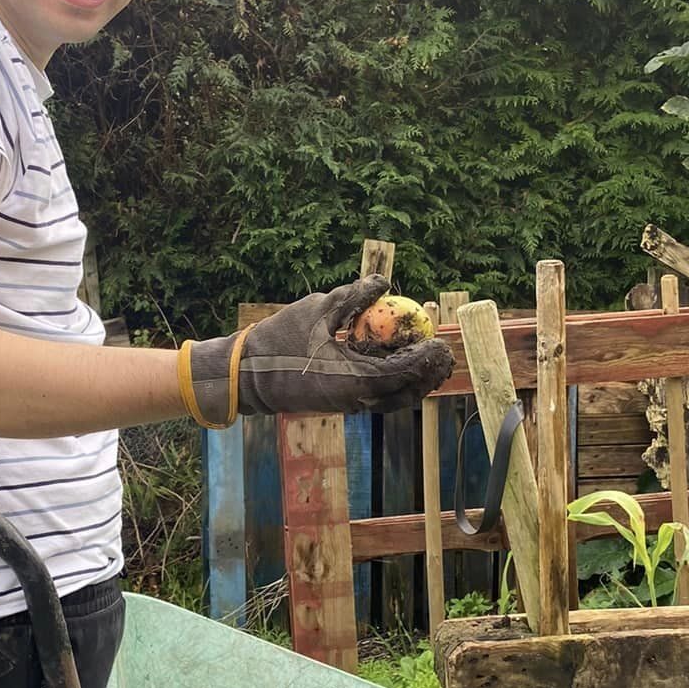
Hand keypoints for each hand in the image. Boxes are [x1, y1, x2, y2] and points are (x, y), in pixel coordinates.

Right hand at [184, 275, 454, 423]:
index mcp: (354, 379)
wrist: (246, 376)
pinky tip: (397, 363)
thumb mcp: (317, 310)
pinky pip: (378, 397)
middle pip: (406, 391)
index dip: (424, 355)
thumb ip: (353, 297)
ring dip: (414, 381)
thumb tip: (382, 282)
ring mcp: (349, 405)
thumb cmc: (278, 340)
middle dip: (428, 374)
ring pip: (394, 399)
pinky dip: (394, 383)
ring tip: (428, 361)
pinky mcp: (341, 404)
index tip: (437, 339)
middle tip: (442, 353)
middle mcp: (357, 398)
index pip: (403, 370)